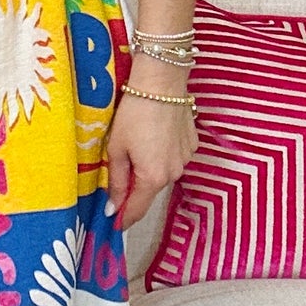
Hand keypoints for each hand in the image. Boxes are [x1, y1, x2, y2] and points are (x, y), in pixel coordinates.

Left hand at [104, 58, 196, 229]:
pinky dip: (162, 154)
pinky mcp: (192, 144)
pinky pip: (173, 158)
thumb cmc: (134, 113)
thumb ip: (115, 180)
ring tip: (135, 147)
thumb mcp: (116, 147)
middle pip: (149, 191)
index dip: (123, 219)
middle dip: (133, 189)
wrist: (161, 82)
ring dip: (148, 170)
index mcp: (153, 178)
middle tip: (117, 175)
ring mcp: (186, 159)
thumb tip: (113, 207)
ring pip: (162, 174)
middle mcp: (174, 173)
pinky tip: (153, 136)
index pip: (137, 209)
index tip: (113, 224)